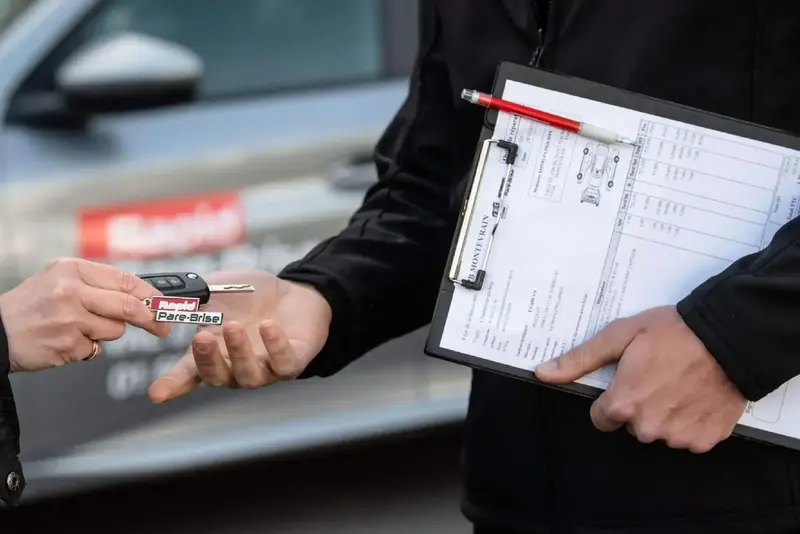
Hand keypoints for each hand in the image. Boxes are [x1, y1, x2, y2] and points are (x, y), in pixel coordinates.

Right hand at [0, 257, 169, 372]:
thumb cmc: (31, 304)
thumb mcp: (60, 278)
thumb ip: (97, 283)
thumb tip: (141, 294)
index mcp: (72, 270)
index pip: (126, 280)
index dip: (152, 294)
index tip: (167, 304)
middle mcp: (71, 291)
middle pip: (129, 306)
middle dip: (152, 319)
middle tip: (163, 327)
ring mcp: (69, 320)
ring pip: (115, 330)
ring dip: (107, 333)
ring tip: (79, 326)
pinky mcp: (67, 345)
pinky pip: (95, 349)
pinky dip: (87, 347)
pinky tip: (66, 339)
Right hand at [148, 268, 331, 402]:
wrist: (293, 293)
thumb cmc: (250, 296)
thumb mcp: (215, 291)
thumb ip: (193, 299)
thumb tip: (164, 301)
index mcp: (213, 354)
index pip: (187, 374)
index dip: (172, 385)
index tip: (155, 394)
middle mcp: (236, 367)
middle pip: (218, 376)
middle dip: (207, 359)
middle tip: (201, 337)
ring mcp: (265, 369)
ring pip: (249, 375)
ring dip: (239, 352)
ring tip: (233, 326)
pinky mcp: (293, 362)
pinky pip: (284, 362)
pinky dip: (275, 345)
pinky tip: (268, 326)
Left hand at [535, 306, 746, 452]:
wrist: (730, 337)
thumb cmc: (672, 332)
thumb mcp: (620, 336)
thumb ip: (580, 359)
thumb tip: (542, 373)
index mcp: (623, 404)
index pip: (601, 418)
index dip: (611, 398)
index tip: (627, 380)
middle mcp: (648, 428)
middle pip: (631, 425)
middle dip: (638, 405)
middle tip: (656, 375)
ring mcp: (678, 437)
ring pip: (659, 432)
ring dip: (664, 414)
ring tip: (679, 382)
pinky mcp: (705, 440)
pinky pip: (688, 437)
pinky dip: (690, 420)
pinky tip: (697, 395)